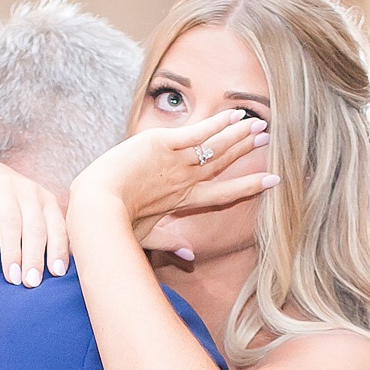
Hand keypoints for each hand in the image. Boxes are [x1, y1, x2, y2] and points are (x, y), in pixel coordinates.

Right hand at [0, 154, 68, 288]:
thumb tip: (62, 270)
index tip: (57, 274)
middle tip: (32, 283)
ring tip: (12, 279)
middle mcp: (26, 190)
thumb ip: (44, 233)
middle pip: (34, 226)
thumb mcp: (27, 212)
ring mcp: (1, 187)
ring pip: (10, 222)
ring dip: (12, 253)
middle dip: (35, 256)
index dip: (58, 249)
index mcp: (44, 199)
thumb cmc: (5, 203)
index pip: (56, 225)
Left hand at [70, 111, 274, 248]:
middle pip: (223, 164)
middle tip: (267, 137)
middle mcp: (185, 181)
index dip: (248, 187)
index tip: (271, 180)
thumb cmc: (115, 224)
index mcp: (182, 201)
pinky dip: (218, 124)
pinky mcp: (163, 144)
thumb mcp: (144, 236)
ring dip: (238, 134)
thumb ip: (169, 243)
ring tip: (259, 124)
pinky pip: (198, 133)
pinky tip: (234, 114)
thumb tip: (190, 255)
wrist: (97, 207)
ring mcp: (176, 162)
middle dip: (246, 150)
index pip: (223, 194)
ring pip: (216, 147)